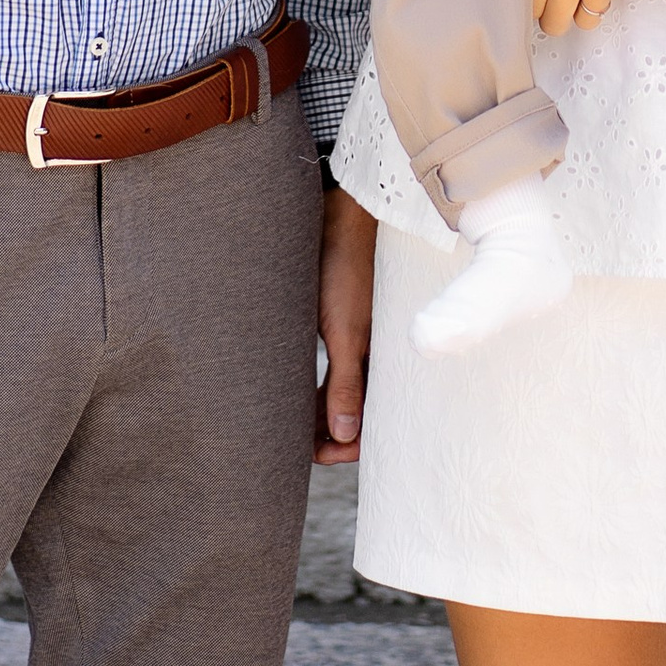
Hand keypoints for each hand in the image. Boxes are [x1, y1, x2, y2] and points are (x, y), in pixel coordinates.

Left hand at [316, 181, 376, 461]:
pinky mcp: (339, 322)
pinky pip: (331, 368)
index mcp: (380, 361)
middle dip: (327, 434)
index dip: (343, 446)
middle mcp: (370, 355)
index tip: (312, 455)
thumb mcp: (343, 329)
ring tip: (285, 424)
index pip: (368, 424)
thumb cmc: (344, 267)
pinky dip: (315, 386)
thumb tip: (345, 436)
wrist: (342, 211)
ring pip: (339, 391)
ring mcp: (355, 338)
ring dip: (318, 412)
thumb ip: (345, 382)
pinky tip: (289, 390)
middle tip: (292, 446)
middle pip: (352, 412)